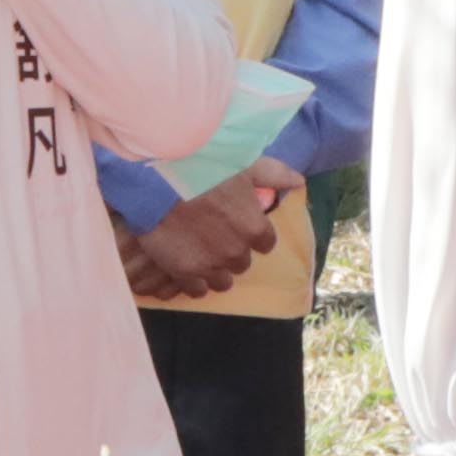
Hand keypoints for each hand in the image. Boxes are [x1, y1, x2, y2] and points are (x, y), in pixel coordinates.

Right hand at [117, 167, 298, 304]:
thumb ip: (273, 175)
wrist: (157, 179)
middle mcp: (237, 251)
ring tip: (199, 254)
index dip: (252, 234)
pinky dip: (194, 281)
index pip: (265, 244)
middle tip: (214, 235)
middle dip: (231, 251)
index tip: (237, 224)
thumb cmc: (202, 167)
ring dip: (215, 270)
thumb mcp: (243, 165)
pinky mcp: (184, 272)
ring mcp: (210, 264)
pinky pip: (196, 290)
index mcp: (255, 228)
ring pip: (222, 281)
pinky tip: (185, 267)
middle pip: (241, 263)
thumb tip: (298, 181)